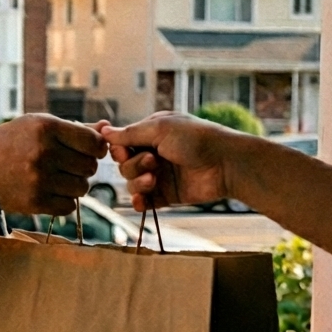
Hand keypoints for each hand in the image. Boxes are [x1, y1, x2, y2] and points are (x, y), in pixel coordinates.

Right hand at [0, 115, 107, 215]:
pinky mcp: (35, 201)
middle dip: (82, 167)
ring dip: (74, 185)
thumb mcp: (37, 125)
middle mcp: (44, 152)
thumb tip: (107, 129)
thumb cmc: (11, 143)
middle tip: (65, 164)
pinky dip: (63, 201)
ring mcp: (40, 179)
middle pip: (90, 167)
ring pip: (82, 188)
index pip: (94, 143)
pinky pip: (69, 206)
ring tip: (55, 178)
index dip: (96, 148)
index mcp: (46, 128)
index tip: (87, 150)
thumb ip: (74, 128)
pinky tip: (48, 191)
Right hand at [101, 112, 240, 211]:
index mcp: (152, 134)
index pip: (122, 144)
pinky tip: (141, 201)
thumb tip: (104, 131)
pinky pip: (145, 201)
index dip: (119, 150)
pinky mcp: (167, 195)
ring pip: (132, 183)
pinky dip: (140, 202)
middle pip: (124, 165)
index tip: (123, 152)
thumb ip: (130, 133)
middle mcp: (153, 153)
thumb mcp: (160, 129)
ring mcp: (160, 175)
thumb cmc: (196, 139)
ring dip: (137, 183)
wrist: (226, 164)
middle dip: (133, 165)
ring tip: (153, 180)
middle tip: (152, 162)